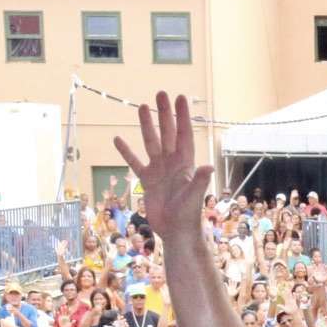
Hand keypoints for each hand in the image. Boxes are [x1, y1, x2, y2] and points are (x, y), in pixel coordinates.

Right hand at [114, 93, 213, 238]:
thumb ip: (199, 181)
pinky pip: (135, 162)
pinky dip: (127, 152)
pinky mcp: (148, 182)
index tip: (179, 97)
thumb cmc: (188, 216)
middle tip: (161, 93)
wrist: (175, 233)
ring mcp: (159, 171)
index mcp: (185, 164)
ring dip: (147, 126)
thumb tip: (209, 166)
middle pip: (168, 133)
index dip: (182, 116)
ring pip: (151, 142)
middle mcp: (172, 163)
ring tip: (141, 107)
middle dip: (164, 113)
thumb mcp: (193, 197)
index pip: (184, 134)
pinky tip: (118, 139)